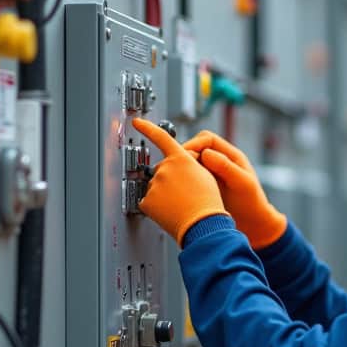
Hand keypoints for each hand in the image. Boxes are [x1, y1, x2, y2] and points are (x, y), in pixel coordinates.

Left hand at [131, 119, 227, 245]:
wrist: (203, 224)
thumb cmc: (208, 203)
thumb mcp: (205, 174)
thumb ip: (188, 165)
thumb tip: (176, 166)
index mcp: (181, 158)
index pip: (161, 137)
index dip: (147, 128)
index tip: (137, 121)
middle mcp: (165, 168)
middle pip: (162, 170)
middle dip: (169, 180)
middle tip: (184, 194)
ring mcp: (154, 184)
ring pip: (156, 187)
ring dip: (164, 194)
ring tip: (180, 205)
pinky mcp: (147, 201)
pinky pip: (149, 202)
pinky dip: (157, 208)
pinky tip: (171, 212)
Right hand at [182, 131, 286, 249]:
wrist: (254, 227)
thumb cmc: (253, 204)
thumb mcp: (242, 183)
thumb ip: (226, 167)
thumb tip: (206, 154)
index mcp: (230, 156)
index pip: (207, 139)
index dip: (194, 144)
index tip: (184, 155)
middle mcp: (219, 162)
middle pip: (195, 149)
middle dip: (184, 155)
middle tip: (174, 167)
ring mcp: (210, 175)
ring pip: (190, 164)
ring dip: (181, 169)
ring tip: (174, 179)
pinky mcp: (204, 188)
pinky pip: (189, 178)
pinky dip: (182, 181)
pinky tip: (177, 190)